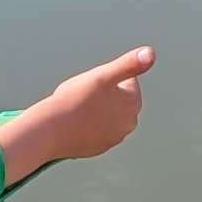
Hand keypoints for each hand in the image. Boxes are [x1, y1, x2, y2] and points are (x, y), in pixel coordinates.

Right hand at [0, 46, 154, 178]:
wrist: (50, 130)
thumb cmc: (74, 100)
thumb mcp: (103, 75)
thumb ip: (129, 64)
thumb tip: (151, 53)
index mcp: (133, 104)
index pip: (126, 80)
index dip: (106, 78)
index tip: (92, 84)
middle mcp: (128, 124)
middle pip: (117, 99)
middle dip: (103, 94)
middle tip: (82, 96)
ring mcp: (114, 138)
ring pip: (106, 114)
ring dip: (95, 109)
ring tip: (77, 108)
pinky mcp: (99, 148)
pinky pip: (95, 130)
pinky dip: (88, 125)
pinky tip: (73, 122)